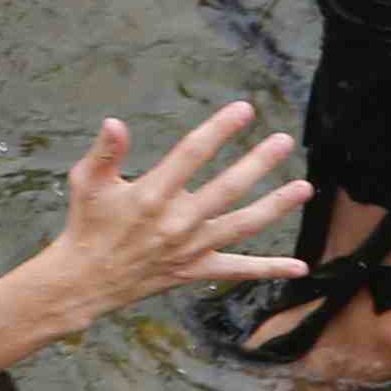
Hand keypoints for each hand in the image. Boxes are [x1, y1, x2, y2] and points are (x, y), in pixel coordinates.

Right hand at [42, 101, 311, 316]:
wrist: (85, 280)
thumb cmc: (86, 223)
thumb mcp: (87, 182)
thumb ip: (105, 152)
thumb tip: (115, 123)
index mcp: (151, 195)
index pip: (193, 154)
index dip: (220, 130)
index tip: (245, 110)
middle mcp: (176, 222)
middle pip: (228, 188)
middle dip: (258, 163)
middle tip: (284, 141)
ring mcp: (189, 248)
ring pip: (242, 225)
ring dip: (275, 206)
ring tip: (304, 187)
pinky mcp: (195, 270)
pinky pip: (237, 269)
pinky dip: (269, 269)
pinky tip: (300, 267)